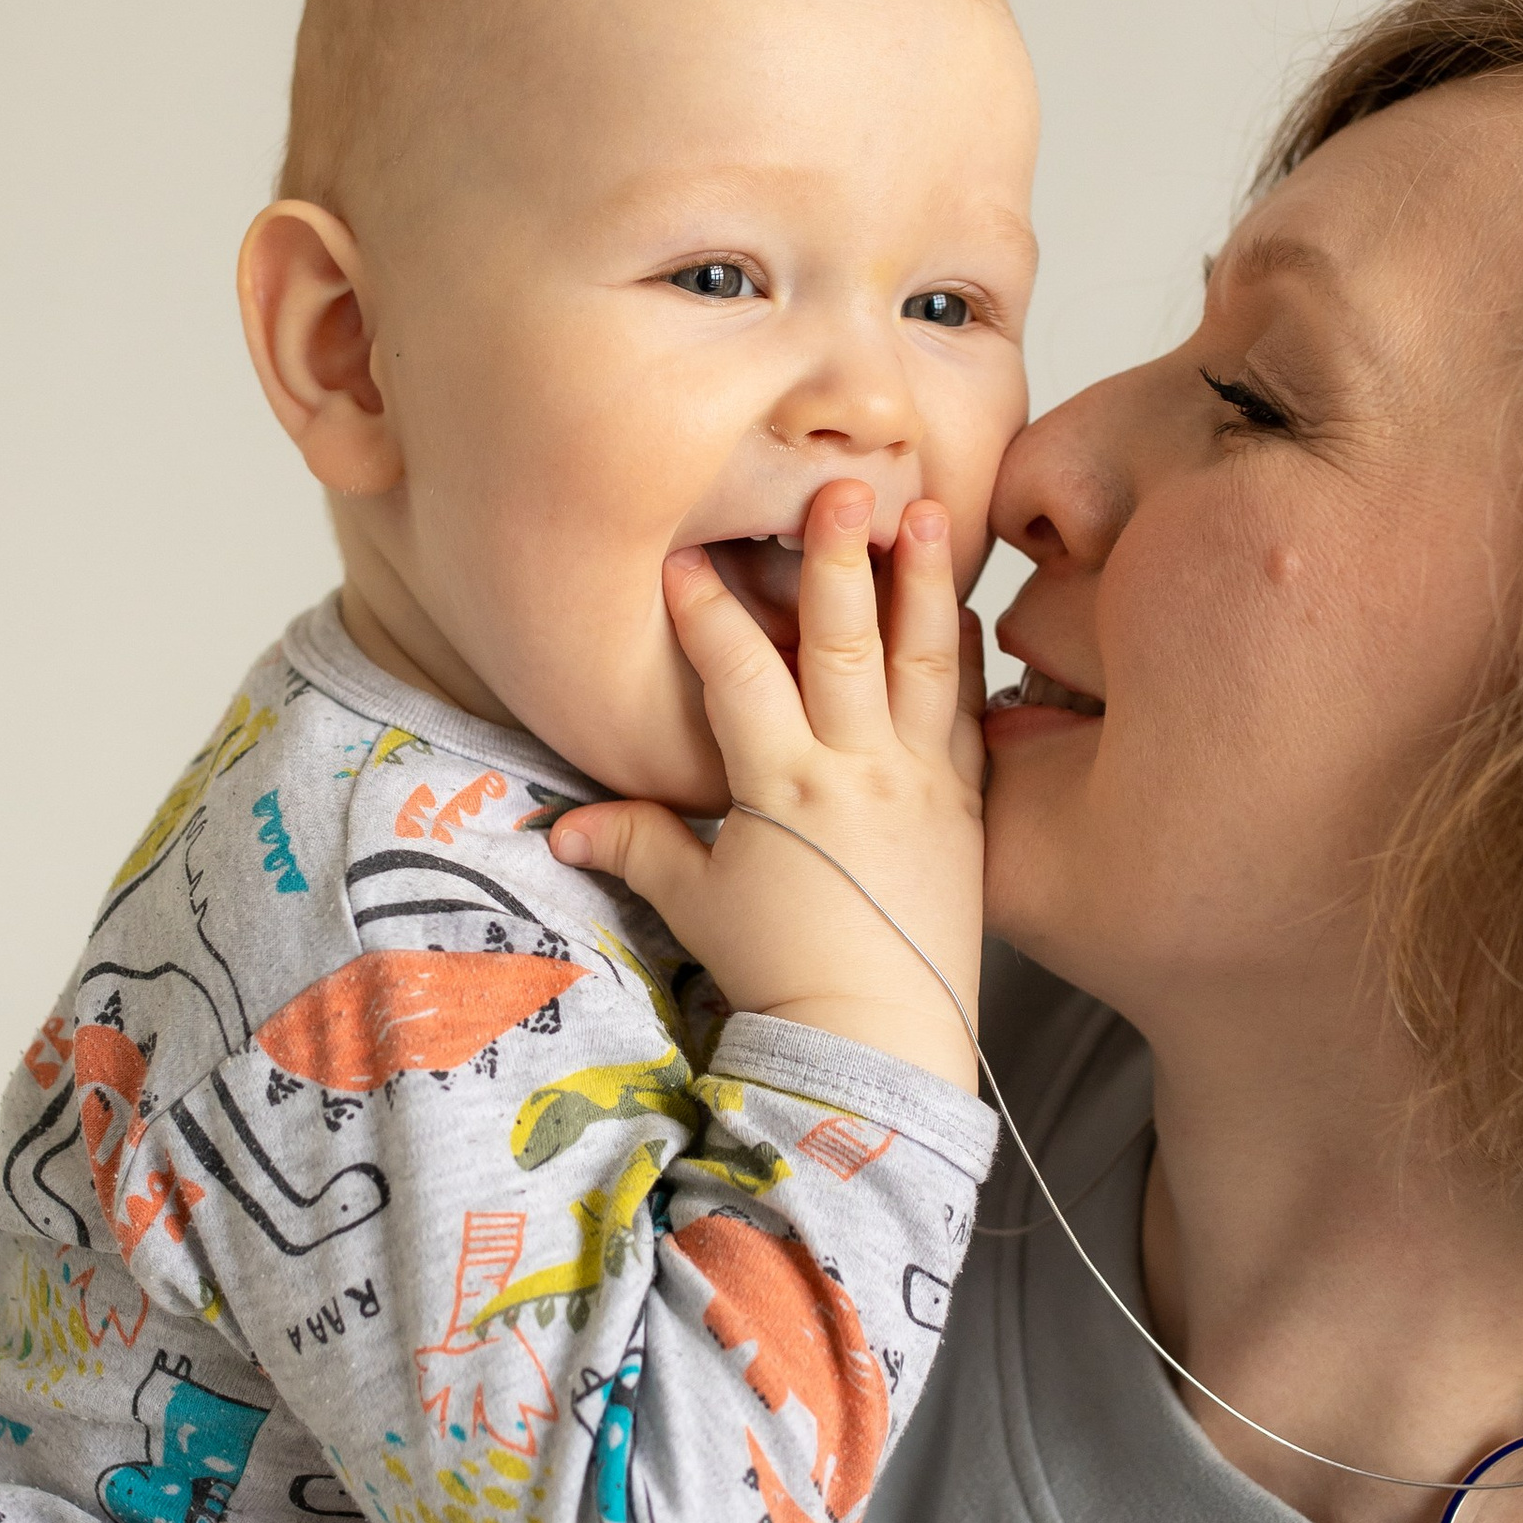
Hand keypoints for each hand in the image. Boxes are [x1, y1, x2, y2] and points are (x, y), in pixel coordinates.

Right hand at [550, 481, 984, 1089]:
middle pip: (846, 641)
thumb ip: (636, 845)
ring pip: (925, 662)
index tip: (685, 560)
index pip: (740, 673)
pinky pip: (967, 713)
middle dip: (839, 557)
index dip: (709, 613)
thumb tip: (556, 829)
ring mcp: (921, 781)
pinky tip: (963, 609)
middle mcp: (859, 769)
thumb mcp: (695, 903)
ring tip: (933, 513)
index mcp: (785, 785)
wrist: (879, 1037)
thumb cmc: (782, 971)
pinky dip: (964, 656)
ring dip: (925, 583)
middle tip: (844, 485)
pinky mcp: (965, 804)